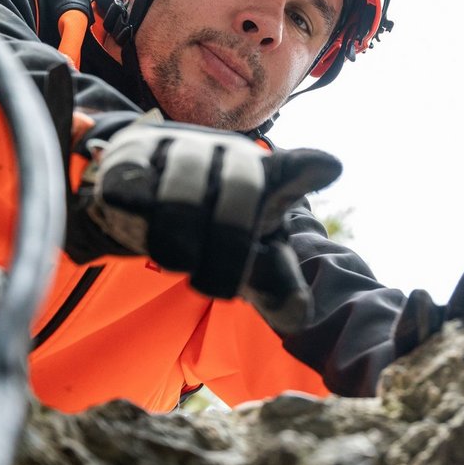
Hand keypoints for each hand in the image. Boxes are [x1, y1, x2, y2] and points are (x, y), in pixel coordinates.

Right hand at [76, 120, 341, 331]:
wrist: (141, 193)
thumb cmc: (212, 226)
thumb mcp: (249, 256)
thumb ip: (275, 283)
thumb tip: (300, 318)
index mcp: (269, 175)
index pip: (293, 169)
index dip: (308, 168)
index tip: (330, 168)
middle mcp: (230, 153)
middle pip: (241, 192)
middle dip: (230, 250)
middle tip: (217, 290)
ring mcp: (183, 146)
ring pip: (183, 195)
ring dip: (180, 244)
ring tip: (181, 262)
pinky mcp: (134, 153)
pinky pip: (133, 188)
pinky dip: (138, 218)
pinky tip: (142, 228)